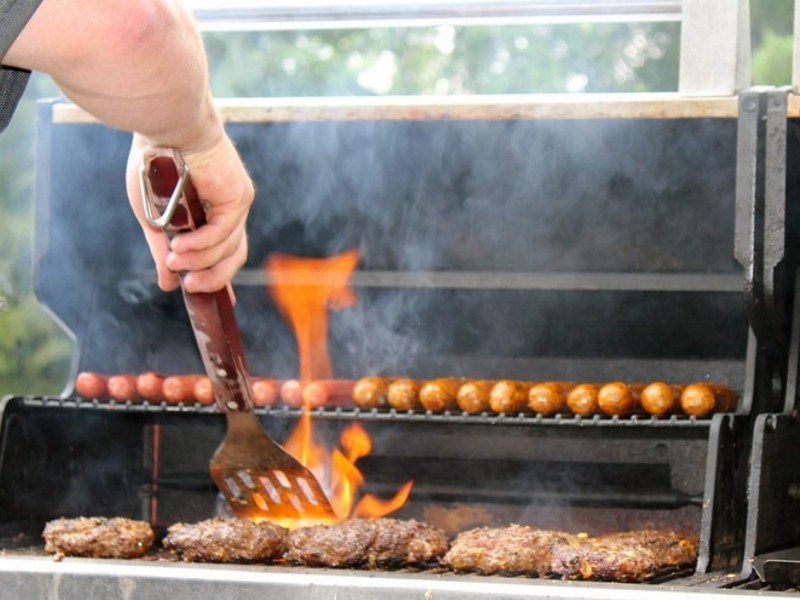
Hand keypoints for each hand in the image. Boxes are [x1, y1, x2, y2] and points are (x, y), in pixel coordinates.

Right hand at [126, 131, 254, 292]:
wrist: (162, 127)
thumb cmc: (153, 164)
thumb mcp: (153, 217)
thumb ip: (163, 251)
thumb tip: (167, 285)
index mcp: (213, 213)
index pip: (226, 252)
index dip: (222, 278)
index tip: (218, 303)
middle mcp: (230, 210)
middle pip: (234, 257)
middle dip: (214, 278)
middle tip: (190, 288)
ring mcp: (237, 203)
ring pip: (228, 248)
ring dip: (200, 260)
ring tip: (174, 261)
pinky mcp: (238, 196)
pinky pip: (222, 232)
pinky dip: (201, 244)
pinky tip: (180, 248)